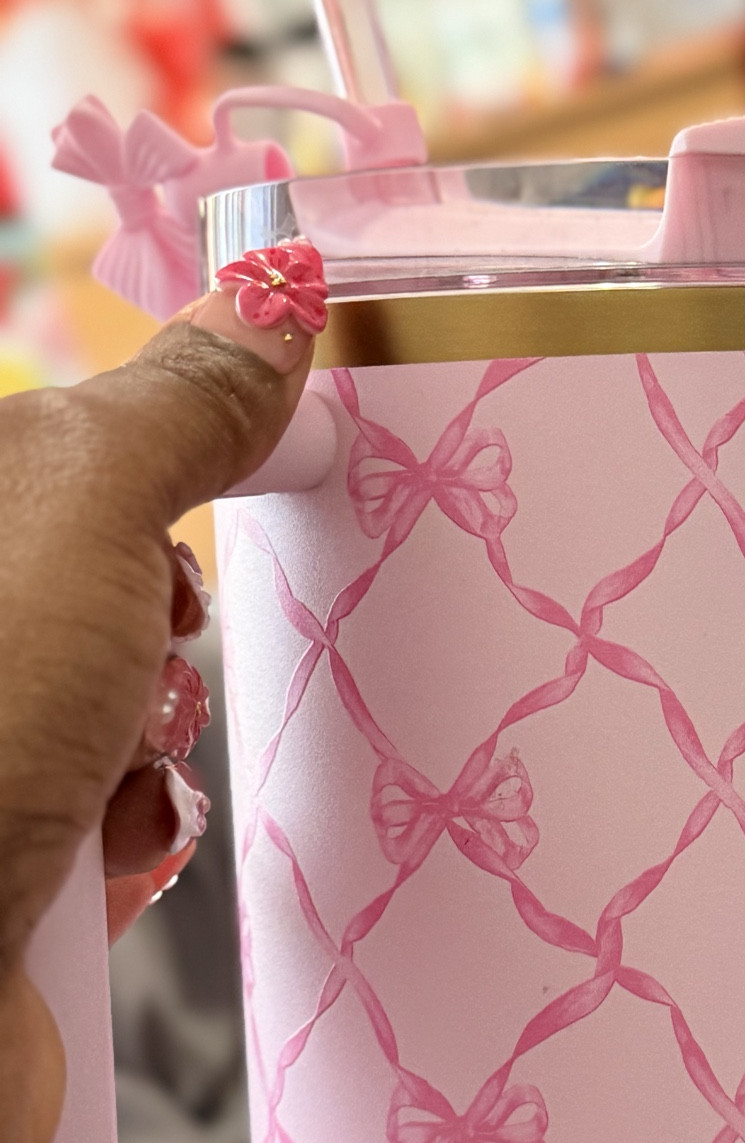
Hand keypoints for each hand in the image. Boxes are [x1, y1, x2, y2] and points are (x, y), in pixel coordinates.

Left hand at [0, 277, 321, 1142]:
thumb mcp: (77, 505)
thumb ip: (180, 401)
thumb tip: (274, 295)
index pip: (71, 442)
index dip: (160, 443)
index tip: (251, 451)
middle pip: (96, 567)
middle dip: (157, 609)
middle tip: (142, 635)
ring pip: (113, 691)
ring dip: (155, 731)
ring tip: (112, 765)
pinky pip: (110, 808)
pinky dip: (136, 826)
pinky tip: (103, 846)